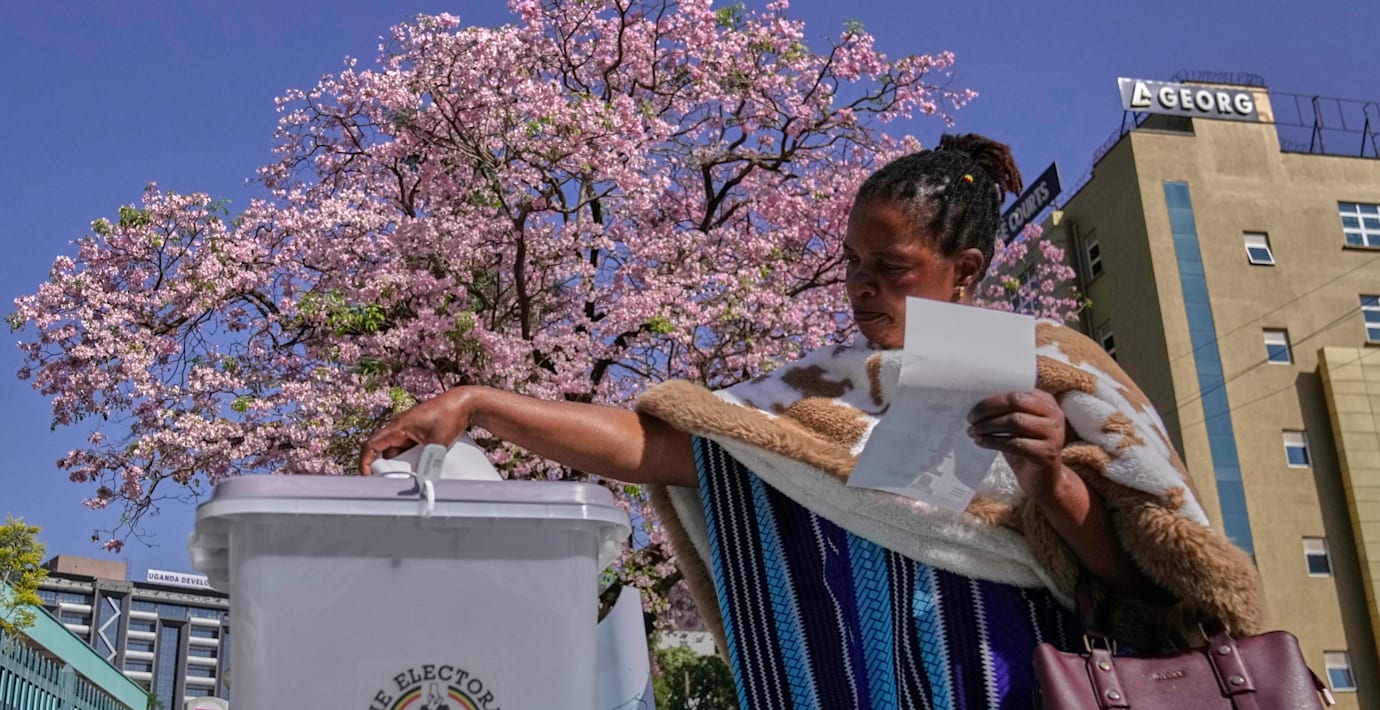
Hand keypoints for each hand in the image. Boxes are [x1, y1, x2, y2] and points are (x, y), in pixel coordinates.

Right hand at [358, 387, 474, 474]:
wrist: (464, 404)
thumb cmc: (450, 415)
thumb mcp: (438, 442)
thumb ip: (429, 461)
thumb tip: (422, 479)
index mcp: (397, 427)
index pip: (371, 445)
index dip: (365, 462)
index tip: (368, 477)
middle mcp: (399, 429)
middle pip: (384, 453)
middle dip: (387, 469)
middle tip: (396, 483)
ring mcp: (408, 432)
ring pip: (397, 453)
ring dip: (402, 465)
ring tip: (411, 478)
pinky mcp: (417, 435)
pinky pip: (408, 451)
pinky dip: (411, 460)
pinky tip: (422, 468)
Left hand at [967, 390, 1068, 499]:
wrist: (1042, 480)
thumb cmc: (1024, 447)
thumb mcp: (1016, 425)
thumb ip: (1005, 411)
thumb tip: (975, 402)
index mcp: (1046, 402)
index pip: (1016, 391)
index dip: (992, 398)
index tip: (973, 406)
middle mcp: (1054, 414)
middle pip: (1016, 402)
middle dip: (988, 409)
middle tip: (970, 418)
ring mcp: (1054, 434)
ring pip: (1015, 421)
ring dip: (988, 426)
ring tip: (972, 431)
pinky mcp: (1047, 453)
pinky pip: (1015, 443)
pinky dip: (993, 441)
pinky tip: (980, 442)